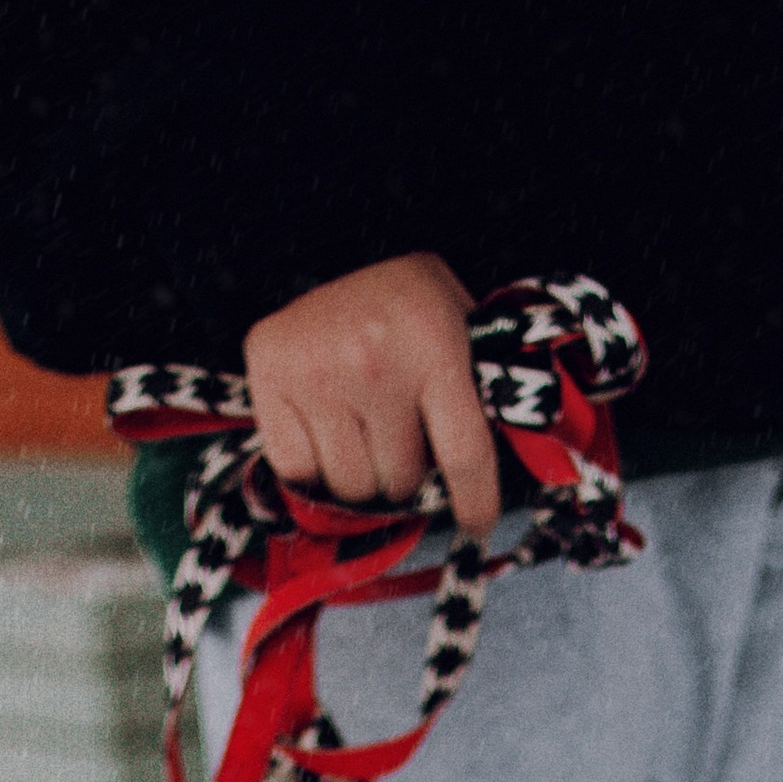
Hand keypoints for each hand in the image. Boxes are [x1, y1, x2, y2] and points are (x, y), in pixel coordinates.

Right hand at [245, 253, 502, 541]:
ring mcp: (317, 372)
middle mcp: (374, 359)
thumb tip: (513, 463)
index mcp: (435, 343)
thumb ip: (481, 388)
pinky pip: (299, 473)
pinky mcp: (269, 378)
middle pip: (402, 481)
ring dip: (361, 476)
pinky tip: (323, 429)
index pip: (464, 454)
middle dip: (407, 474)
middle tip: (400, 441)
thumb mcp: (459, 324)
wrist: (327, 252)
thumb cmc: (406, 306)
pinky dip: (313, 467)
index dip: (475, 503)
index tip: (477, 529)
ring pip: (351, 488)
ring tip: (361, 433)